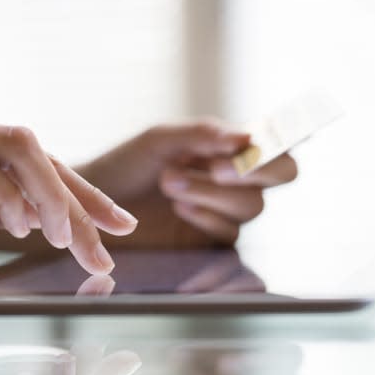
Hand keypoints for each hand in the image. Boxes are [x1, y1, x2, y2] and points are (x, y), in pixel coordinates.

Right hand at [0, 99, 136, 273]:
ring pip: (20, 150)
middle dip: (82, 200)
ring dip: (53, 197)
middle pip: (40, 153)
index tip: (117, 222)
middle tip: (107, 243)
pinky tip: (20, 226)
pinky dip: (9, 198)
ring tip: (67, 239)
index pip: (40, 159)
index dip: (83, 192)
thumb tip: (38, 218)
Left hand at [77, 121, 296, 247]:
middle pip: (279, 177)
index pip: (275, 145)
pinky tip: (178, 208)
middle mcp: (234, 178)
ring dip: (214, 193)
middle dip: (251, 171)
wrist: (95, 205)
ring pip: (253, 205)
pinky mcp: (209, 240)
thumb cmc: (128, 165)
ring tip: (170, 182)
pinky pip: (229, 232)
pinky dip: (207, 218)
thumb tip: (246, 137)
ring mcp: (224, 210)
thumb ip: (202, 134)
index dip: (274, 147)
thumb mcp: (160, 140)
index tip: (248, 148)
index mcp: (227, 147)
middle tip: (214, 168)